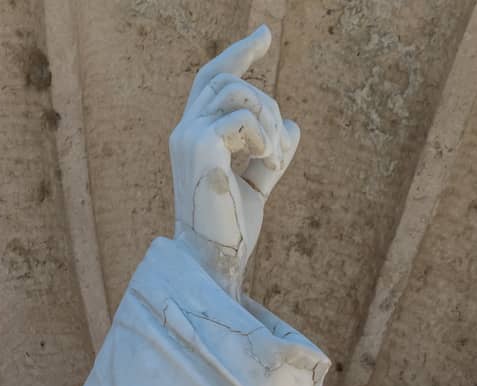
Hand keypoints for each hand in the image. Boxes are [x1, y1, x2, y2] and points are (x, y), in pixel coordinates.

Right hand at [170, 27, 299, 296]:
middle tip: (279, 141)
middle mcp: (185, 129)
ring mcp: (188, 134)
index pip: (213, 78)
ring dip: (267, 117)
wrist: (218, 261)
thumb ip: (270, 155)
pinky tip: (269, 162)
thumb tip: (292, 124)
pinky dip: (264, 136)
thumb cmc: (232, 231)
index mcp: (195, 135)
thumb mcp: (257, 186)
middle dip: (265, 100)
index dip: (240, 53)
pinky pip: (242, 116)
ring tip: (274, 155)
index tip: (265, 34)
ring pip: (236, 90)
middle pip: (226, 77)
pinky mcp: (199, 144)